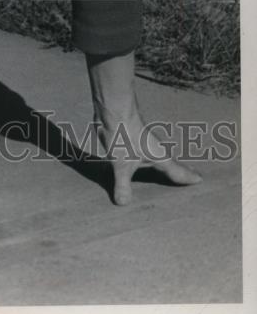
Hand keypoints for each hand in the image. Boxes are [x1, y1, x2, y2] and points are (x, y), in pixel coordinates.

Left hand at [87, 51, 201, 205]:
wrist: (112, 109)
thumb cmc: (123, 133)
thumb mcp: (122, 163)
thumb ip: (123, 184)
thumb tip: (123, 204)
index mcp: (160, 156)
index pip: (177, 171)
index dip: (188, 177)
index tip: (201, 181)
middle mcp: (155, 150)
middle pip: (171, 164)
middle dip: (180, 173)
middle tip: (192, 180)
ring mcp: (144, 144)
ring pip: (158, 159)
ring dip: (164, 168)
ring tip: (168, 176)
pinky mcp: (132, 141)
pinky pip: (144, 156)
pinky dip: (147, 163)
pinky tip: (141, 165)